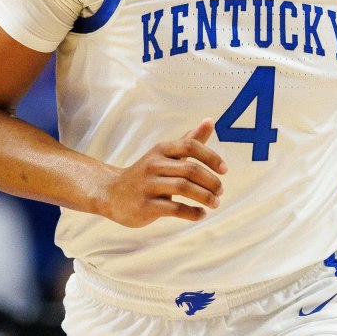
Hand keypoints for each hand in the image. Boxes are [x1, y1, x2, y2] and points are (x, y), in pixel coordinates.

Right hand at [99, 119, 226, 227]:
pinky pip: (174, 208)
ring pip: (183, 188)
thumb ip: (188, 140)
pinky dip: (192, 212)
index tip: (224, 170)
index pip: (190, 146)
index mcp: (161, 150)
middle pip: (190, 170)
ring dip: (205, 197)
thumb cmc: (147, 173)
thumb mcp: (165, 154)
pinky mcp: (145, 206)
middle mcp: (153, 165)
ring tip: (214, 203)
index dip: (211, 157)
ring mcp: (148, 185)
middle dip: (211, 182)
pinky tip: (200, 214)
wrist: (112, 193)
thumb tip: (210, 121)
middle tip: (220, 192)